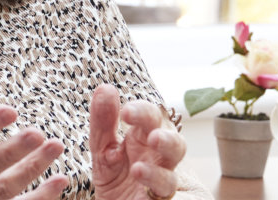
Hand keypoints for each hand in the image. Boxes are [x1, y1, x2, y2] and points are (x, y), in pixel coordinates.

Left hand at [88, 84, 187, 199]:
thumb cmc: (117, 175)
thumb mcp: (103, 148)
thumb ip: (103, 122)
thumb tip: (105, 88)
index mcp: (146, 139)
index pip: (151, 118)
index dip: (143, 113)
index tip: (126, 112)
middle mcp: (159, 160)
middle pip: (175, 145)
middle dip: (167, 140)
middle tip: (153, 137)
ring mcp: (161, 184)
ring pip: (170, 179)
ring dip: (157, 176)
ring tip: (138, 170)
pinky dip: (162, 199)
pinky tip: (146, 195)